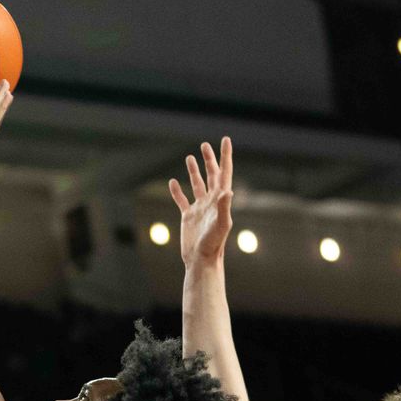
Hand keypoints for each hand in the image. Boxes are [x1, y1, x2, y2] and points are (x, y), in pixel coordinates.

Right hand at [169, 138, 233, 264]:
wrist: (200, 260)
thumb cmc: (213, 244)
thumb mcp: (221, 225)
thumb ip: (224, 207)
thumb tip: (228, 191)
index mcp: (221, 200)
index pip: (224, 173)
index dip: (225, 156)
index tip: (225, 140)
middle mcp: (211, 201)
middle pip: (211, 175)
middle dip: (209, 159)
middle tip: (205, 145)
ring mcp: (199, 208)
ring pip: (196, 184)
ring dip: (194, 171)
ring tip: (190, 157)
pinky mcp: (188, 216)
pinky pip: (181, 200)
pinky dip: (177, 191)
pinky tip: (172, 182)